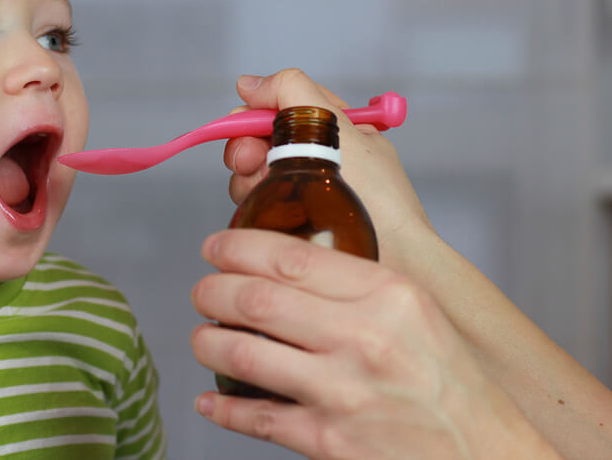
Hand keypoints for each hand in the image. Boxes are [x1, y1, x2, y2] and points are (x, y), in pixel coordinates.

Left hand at [189, 229, 560, 458]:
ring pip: (244, 353)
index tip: (216, 247)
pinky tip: (210, 399)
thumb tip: (285, 265)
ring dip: (208, 342)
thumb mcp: (417, 313)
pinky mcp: (329, 442)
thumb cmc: (450, 383)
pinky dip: (223, 407)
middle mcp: (363, 338)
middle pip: (256, 299)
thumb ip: (357, 286)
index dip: (238, 248)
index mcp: (387, 295)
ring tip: (202, 337)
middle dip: (212, 291)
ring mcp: (342, 392)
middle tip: (202, 291)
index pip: (291, 257)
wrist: (484, 456)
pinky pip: (256, 417)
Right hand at [224, 69, 434, 272]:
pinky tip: (271, 216)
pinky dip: (255, 207)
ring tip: (269, 195)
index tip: (242, 126)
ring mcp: (301, 192)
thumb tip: (248, 84)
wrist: (394, 257)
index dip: (254, 115)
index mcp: (331, 127)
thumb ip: (292, 91)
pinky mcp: (291, 223)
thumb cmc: (379, 196)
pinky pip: (256, 206)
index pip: (278, 107)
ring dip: (249, 182)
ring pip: (251, 175)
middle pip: (258, 141)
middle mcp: (314, 157)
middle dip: (246, 150)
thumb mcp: (339, 125)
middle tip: (253, 164)